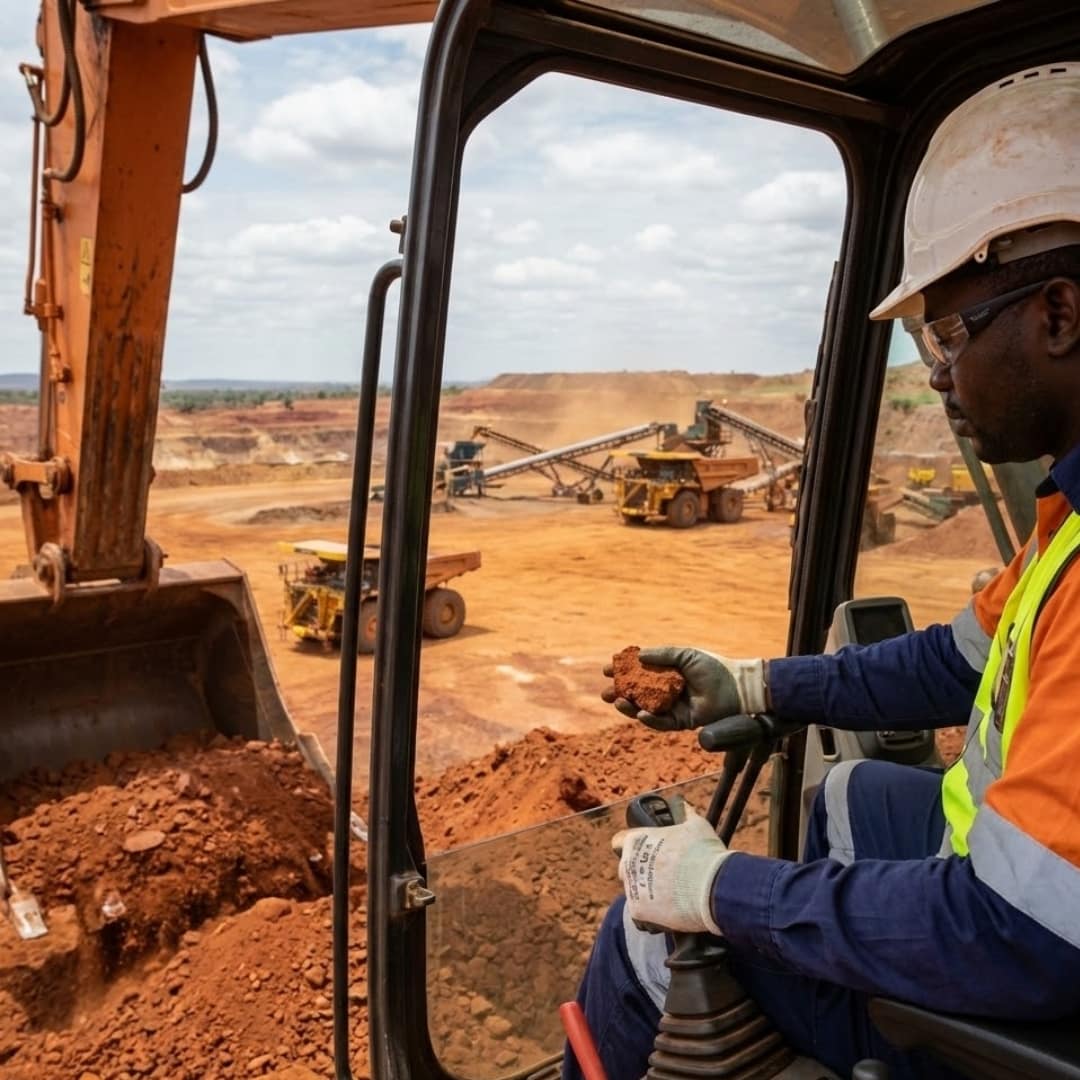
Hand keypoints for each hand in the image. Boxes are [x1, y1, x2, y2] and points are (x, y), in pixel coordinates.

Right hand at [602, 646, 766, 730]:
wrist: (736, 688)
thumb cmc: (713, 668)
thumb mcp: (685, 655)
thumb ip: (662, 655)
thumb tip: (638, 655)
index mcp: (668, 673)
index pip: (640, 673)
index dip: (623, 672)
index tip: (607, 669)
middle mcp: (669, 690)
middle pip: (639, 693)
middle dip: (620, 693)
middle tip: (605, 693)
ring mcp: (674, 707)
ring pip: (646, 709)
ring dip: (630, 707)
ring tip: (617, 702)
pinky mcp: (682, 722)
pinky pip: (662, 722)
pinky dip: (650, 719)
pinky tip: (640, 713)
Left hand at [612, 804, 731, 934]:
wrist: (713, 886)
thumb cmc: (704, 852)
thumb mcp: (696, 825)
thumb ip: (685, 813)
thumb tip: (682, 806)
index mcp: (636, 840)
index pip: (620, 842)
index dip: (632, 847)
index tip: (646, 853)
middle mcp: (628, 863)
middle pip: (625, 869)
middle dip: (638, 871)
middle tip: (662, 875)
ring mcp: (631, 888)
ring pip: (633, 892)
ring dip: (646, 893)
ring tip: (671, 896)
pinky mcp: (637, 911)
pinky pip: (640, 914)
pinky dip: (653, 913)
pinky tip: (670, 910)